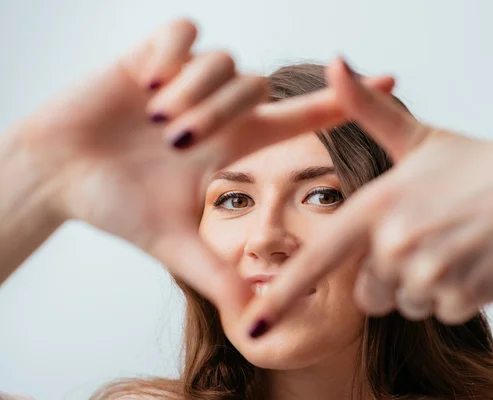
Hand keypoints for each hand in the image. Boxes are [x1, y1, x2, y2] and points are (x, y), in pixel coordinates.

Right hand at [8, 23, 394, 310]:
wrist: (58, 176)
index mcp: (233, 145)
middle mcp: (218, 109)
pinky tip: (143, 83)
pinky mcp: (154, 52)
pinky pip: (184, 33)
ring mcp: (188, 78)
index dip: (344, 101)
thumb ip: (217, 277)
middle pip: (255, 85)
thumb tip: (257, 319)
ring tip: (152, 118)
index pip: (301, 115)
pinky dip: (167, 56)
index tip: (391, 81)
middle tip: (172, 139)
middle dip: (217, 110)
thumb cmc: (115, 207)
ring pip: (223, 61)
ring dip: (189, 93)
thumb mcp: (173, 244)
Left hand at [243, 57, 492, 329]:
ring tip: (450, 246)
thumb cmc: (479, 164)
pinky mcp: (466, 293)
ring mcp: (432, 269)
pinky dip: (454, 295)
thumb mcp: (418, 136)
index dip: (283, 290)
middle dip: (387, 276)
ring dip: (422, 285)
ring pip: (404, 304)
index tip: (255, 320)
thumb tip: (334, 62)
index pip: (319, 256)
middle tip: (423, 240)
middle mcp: (397, 239)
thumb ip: (368, 109)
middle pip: (365, 292)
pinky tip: (473, 261)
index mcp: (378, 202)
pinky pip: (440, 311)